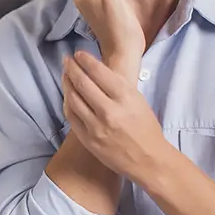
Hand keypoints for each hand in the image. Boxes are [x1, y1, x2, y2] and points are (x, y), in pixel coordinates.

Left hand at [62, 50, 167, 183]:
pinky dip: (67, 103)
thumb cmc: (146, 128)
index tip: (78, 54)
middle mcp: (109, 111)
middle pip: (82, 83)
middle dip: (72, 68)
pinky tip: (67, 96)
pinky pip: (71, 116)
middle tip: (66, 60)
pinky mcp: (88, 140)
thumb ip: (118, 86)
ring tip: (65, 75)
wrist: (148, 160)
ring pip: (73, 99)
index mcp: (125, 98)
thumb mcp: (138, 100)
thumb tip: (96, 69)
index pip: (99, 72)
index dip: (85, 60)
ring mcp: (96, 126)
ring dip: (67, 84)